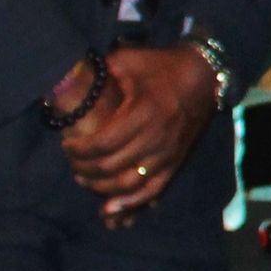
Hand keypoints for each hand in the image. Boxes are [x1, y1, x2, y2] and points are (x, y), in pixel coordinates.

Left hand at [65, 45, 213, 221]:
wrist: (204, 76)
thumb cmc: (161, 67)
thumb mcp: (128, 60)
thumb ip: (99, 71)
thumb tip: (69, 79)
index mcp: (144, 112)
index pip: (103, 143)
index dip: (78, 150)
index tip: (66, 145)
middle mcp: (157, 138)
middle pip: (111, 166)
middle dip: (84, 168)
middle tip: (72, 161)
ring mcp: (168, 153)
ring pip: (128, 184)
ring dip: (101, 187)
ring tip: (85, 178)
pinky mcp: (176, 162)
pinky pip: (152, 191)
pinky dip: (130, 204)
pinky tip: (110, 210)